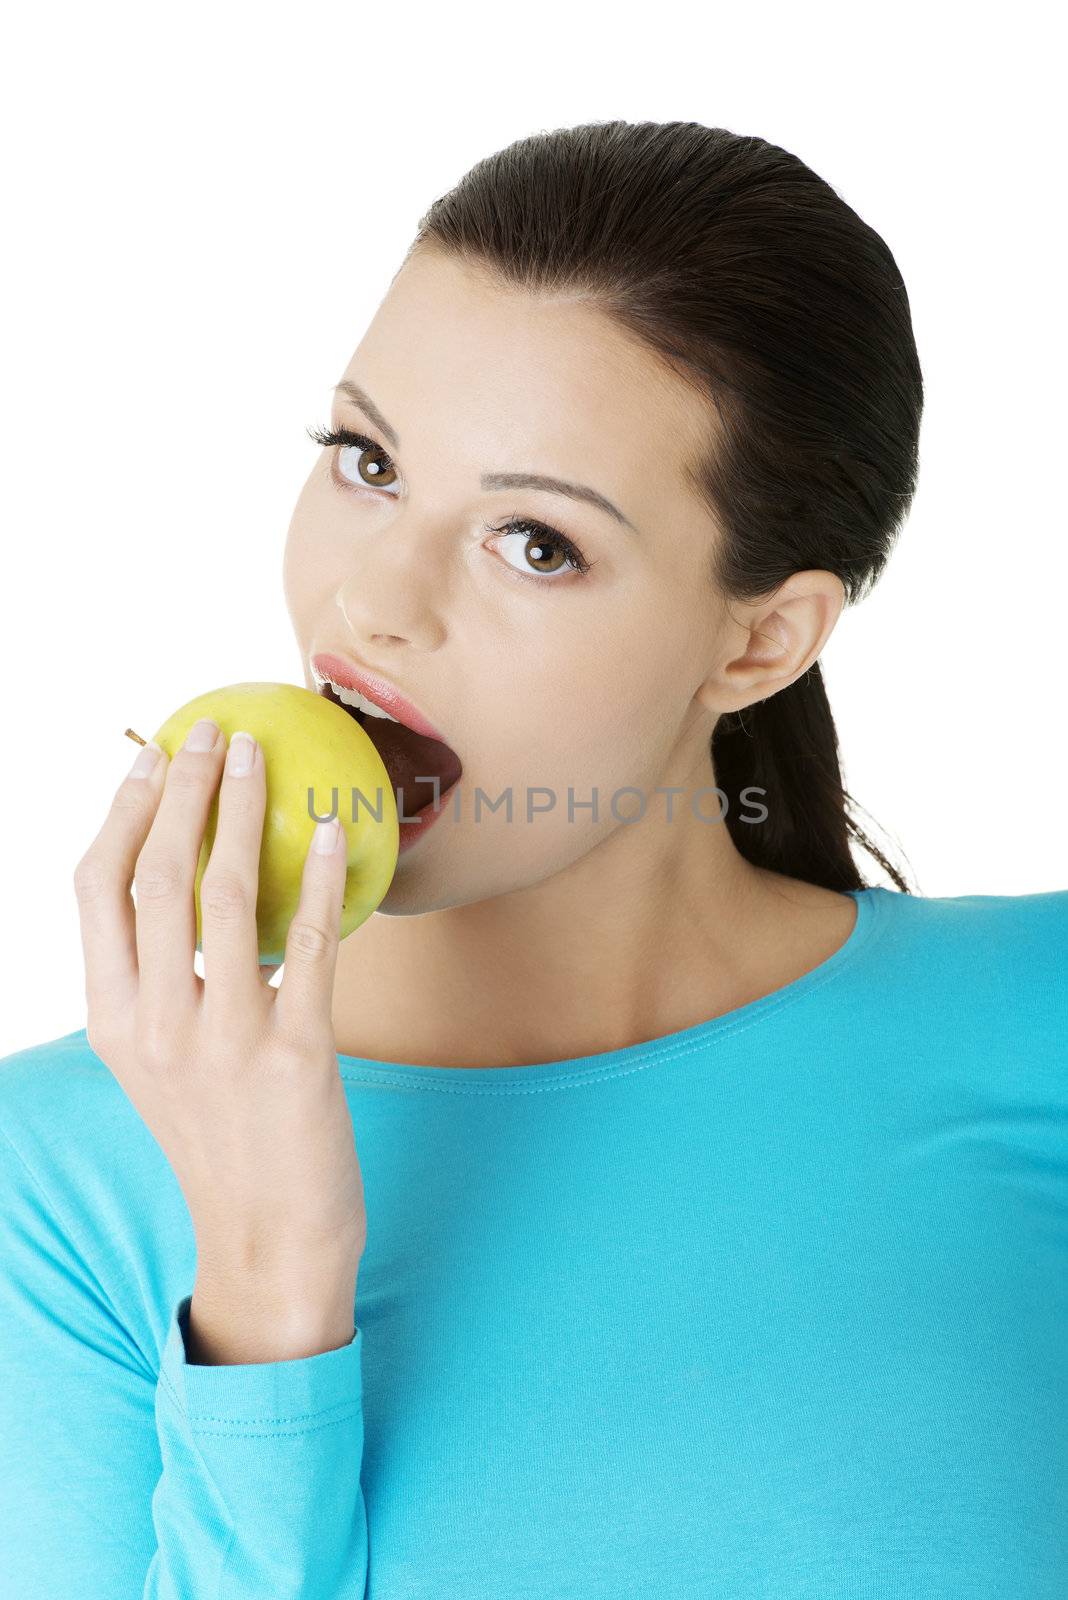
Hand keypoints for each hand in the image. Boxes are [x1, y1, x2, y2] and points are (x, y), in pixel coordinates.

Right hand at [72, 719, 365, 1351]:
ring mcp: (223, 1040)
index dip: (124, 811)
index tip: (153, 755)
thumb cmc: (220, 1138)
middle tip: (213, 730)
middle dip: (184, 789)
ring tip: (262, 757)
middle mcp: (155, 1023)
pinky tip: (331, 830)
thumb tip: (191, 884)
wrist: (267, 1242)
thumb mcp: (161, 1061)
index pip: (97, 890)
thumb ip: (161, 982)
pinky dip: (321, 880)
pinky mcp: (296, 1055)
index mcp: (113, 1018)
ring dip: (244, 812)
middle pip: (157, 876)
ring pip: (228, 896)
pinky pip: (312, 947)